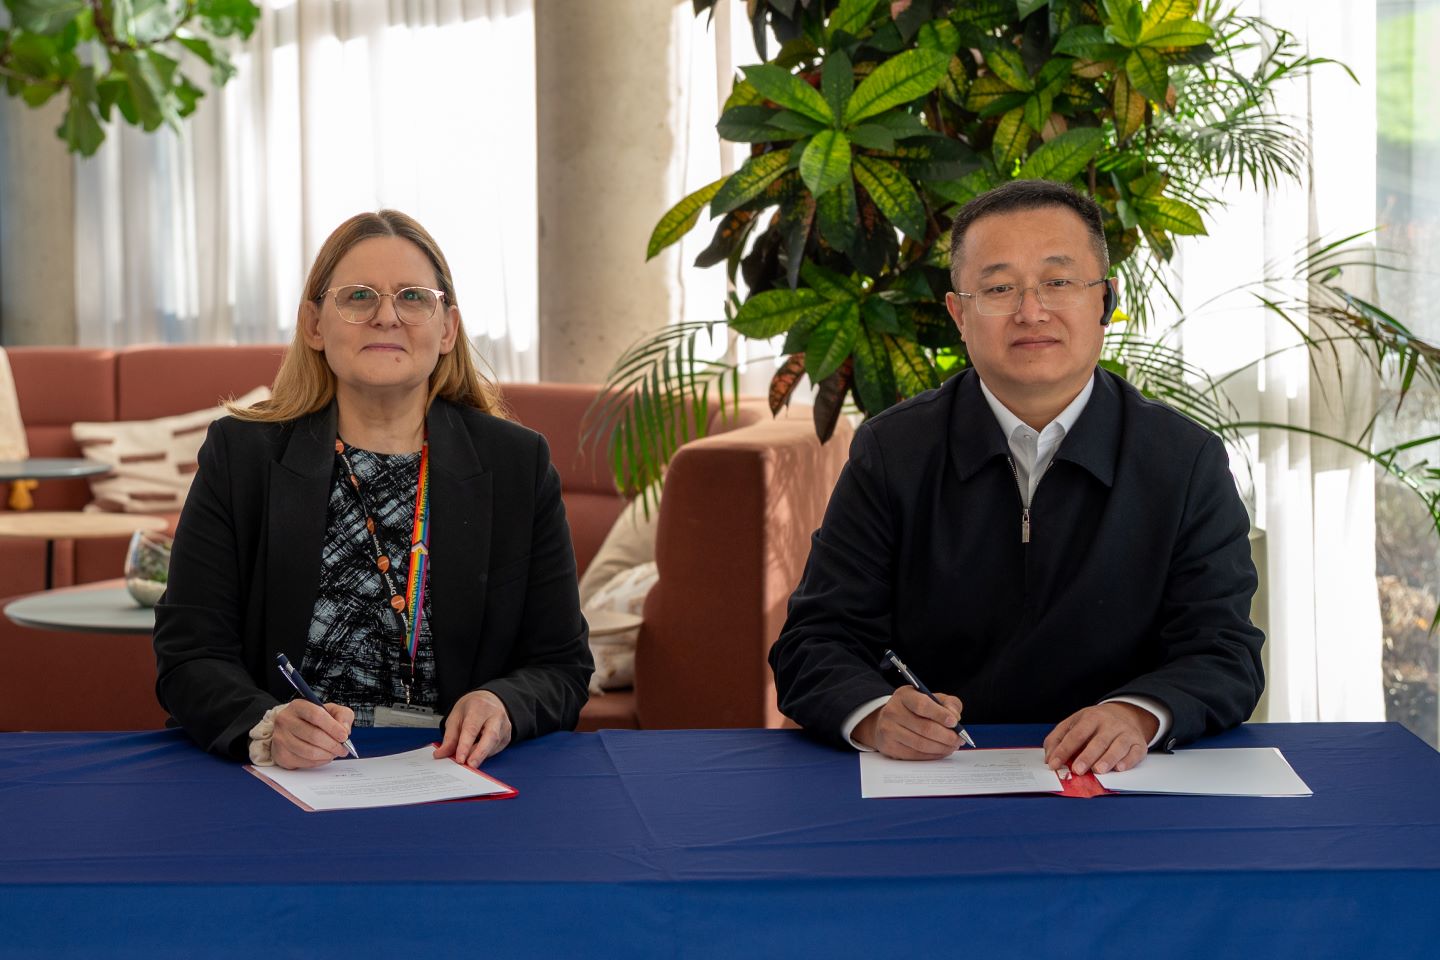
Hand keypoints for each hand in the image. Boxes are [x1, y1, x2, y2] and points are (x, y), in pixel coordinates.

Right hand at [271, 700, 354, 769]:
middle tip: (343, 749)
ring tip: (334, 753)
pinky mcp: (281, 755)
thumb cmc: (314, 719)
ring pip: (309, 752)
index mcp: (298, 706)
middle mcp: (285, 720)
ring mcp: (281, 738)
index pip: (316, 715)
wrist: (292, 728)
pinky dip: (318, 762)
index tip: (344, 736)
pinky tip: (324, 757)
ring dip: (327, 755)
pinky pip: (303, 762)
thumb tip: (344, 730)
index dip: (333, 727)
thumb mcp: (331, 710)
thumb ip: (342, 715)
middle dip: (333, 745)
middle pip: (313, 735)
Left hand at [434, 690, 511, 767]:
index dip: (465, 745)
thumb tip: (442, 753)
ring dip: (480, 755)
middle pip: (490, 736)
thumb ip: (449, 737)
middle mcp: (496, 715)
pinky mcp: (507, 736)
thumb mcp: (456, 716)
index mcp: (479, 707)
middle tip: (470, 765)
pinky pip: (496, 749)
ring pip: (493, 745)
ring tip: (468, 760)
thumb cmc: (473, 707)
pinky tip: (477, 753)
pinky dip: (485, 754)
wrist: (489, 700)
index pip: (472, 728)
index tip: (460, 759)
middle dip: (479, 753)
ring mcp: (504, 726)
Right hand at [852, 686, 964, 759]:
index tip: (954, 722)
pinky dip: (932, 755)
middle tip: (959, 739)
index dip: (940, 715)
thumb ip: (948, 703)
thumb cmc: (914, 708)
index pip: (922, 705)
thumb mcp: (931, 698)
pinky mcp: (889, 747)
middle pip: (925, 728)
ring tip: (952, 746)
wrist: (888, 720)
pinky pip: (915, 755)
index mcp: (904, 696)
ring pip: (921, 744)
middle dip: (947, 736)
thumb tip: (954, 717)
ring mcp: (889, 730)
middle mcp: (893, 711)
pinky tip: (940, 751)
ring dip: (942, 748)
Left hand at [1043, 702, 1157, 775]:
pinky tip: (1119, 768)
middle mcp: (1110, 724)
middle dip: (1087, 756)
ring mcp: (1126, 733)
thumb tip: (1049, 759)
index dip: (1064, 749)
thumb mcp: (1074, 723)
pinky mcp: (1139, 744)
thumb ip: (1058, 739)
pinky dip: (1128, 761)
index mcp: (1090, 717)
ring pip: (1118, 746)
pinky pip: (1135, 753)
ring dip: (1108, 759)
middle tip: (1077, 770)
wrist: (1125, 714)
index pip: (1075, 734)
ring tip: (1098, 770)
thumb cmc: (1094, 723)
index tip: (1054, 764)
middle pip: (1098, 741)